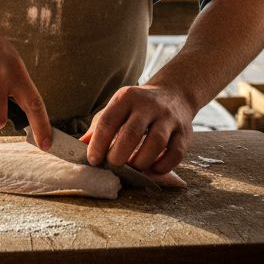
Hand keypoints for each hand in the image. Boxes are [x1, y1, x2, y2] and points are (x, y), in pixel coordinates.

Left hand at [79, 83, 193, 175]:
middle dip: (119, 155)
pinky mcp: (184, 132)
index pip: (108, 121)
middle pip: (132, 133)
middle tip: (113, 166)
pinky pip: (175, 153)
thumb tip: (79, 146)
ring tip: (133, 168)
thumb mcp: (117, 108)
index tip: (93, 160)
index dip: (98, 143)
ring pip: (156, 143)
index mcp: (126, 98)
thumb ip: (99, 127)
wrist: (174, 93)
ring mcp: (168, 118)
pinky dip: (162, 166)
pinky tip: (152, 169)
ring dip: (141, 161)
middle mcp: (148, 105)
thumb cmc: (138, 107)